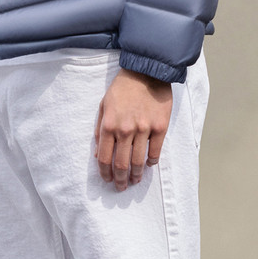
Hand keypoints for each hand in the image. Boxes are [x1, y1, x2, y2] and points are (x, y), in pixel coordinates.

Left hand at [94, 68, 172, 190]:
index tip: (107, 180)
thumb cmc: (122, 87)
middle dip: (120, 180)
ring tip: (134, 181)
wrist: (146, 71)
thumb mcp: (104, 104)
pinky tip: (148, 164)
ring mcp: (144, 129)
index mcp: (109, 124)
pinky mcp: (160, 127)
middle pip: (121, 164)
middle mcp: (125, 130)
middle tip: (121, 187)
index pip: (104, 157)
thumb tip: (97, 153)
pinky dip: (151, 162)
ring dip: (135, 175)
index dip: (105, 173)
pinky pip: (155, 152)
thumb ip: (99, 129)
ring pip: (138, 162)